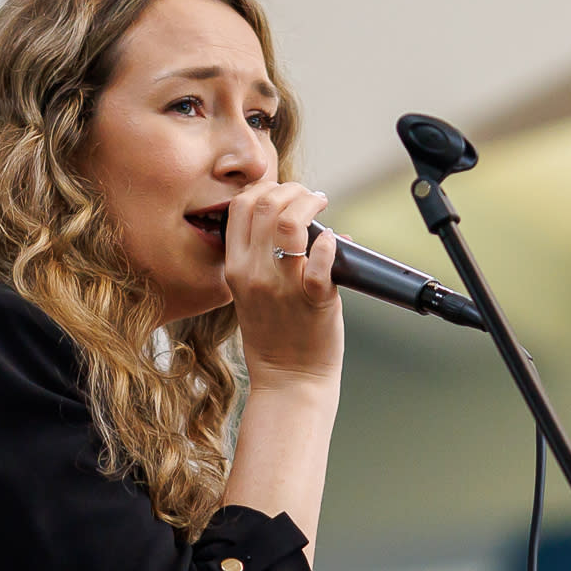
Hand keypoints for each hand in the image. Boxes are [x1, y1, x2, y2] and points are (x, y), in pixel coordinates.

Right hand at [220, 180, 341, 388]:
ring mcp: (282, 287)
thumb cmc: (275, 337)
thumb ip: (261, 259)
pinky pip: (319, 260)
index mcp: (236, 269)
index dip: (263, 189)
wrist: (289, 381)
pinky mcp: (313, 301)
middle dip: (290, 189)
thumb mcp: (251, 294)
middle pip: (264, 205)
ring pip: (289, 222)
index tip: (284, 193)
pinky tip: (334, 240)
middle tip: (309, 196)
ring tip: (321, 204)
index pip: (239, 207)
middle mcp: (254, 274)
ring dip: (309, 203)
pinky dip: (330, 243)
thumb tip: (295, 222)